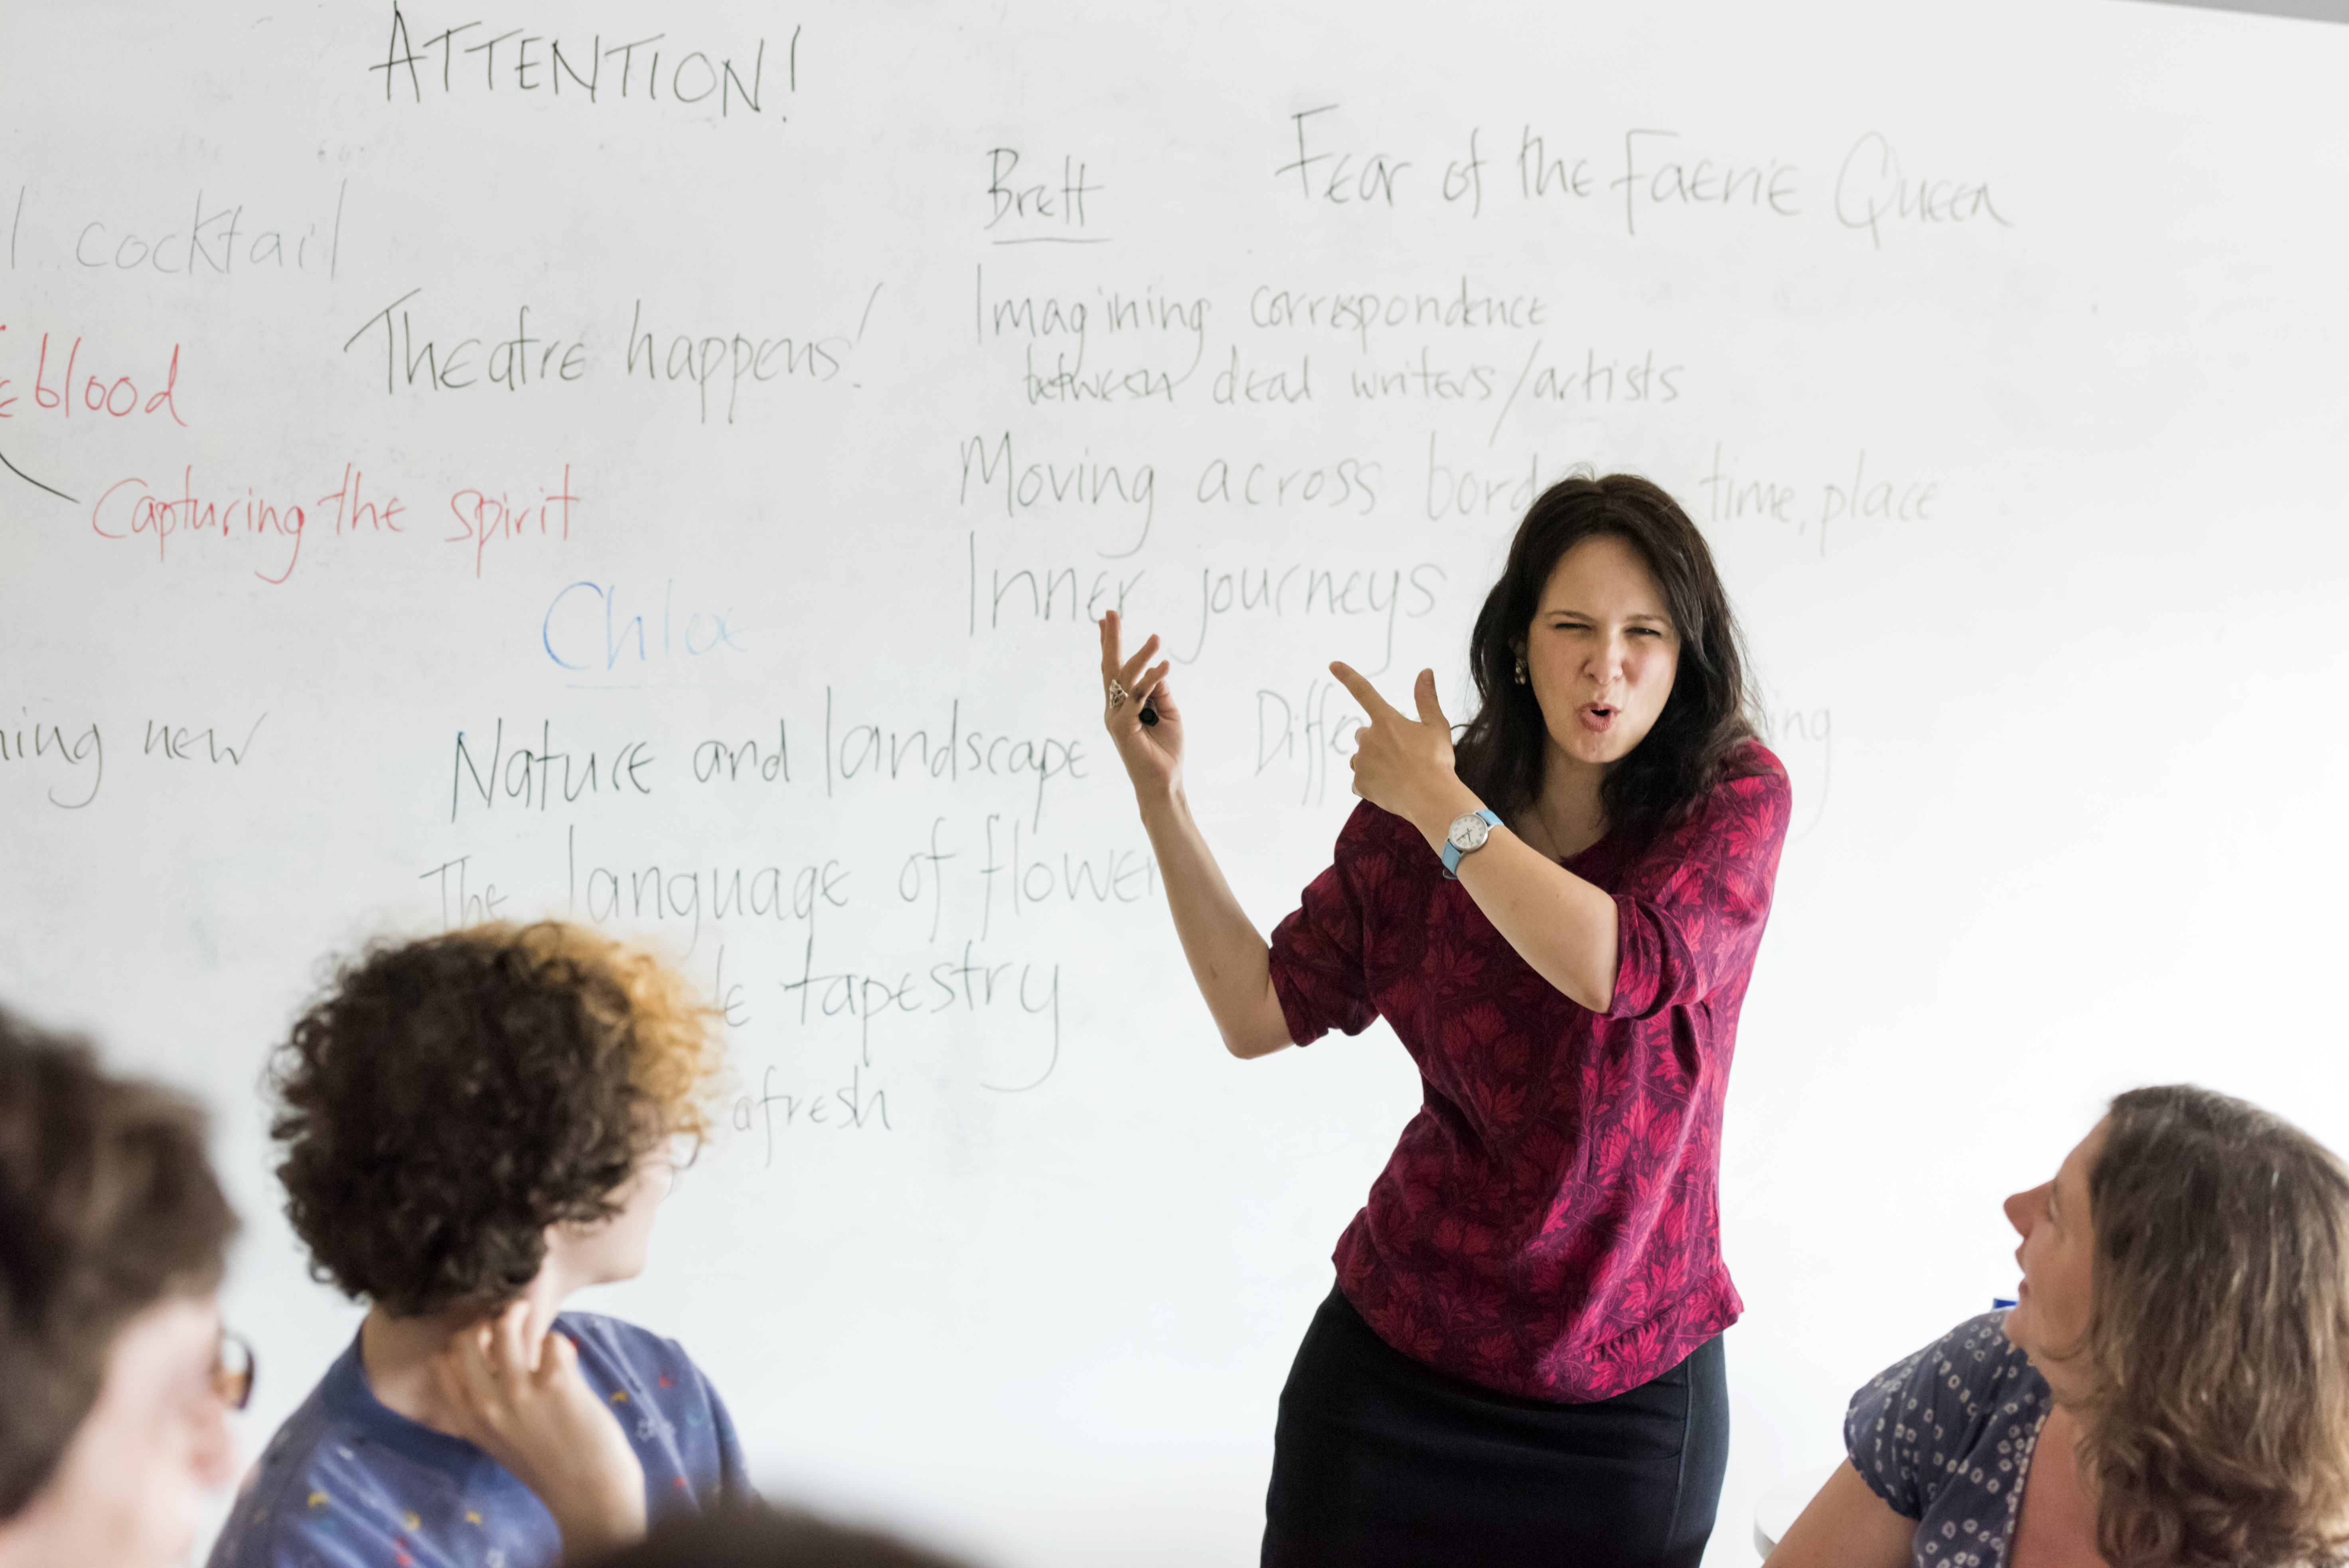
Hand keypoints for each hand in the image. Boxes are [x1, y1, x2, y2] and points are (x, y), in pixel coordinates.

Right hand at [431, 1303, 646, 1559]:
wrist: (588, 1491)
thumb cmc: (548, 1464)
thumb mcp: (500, 1440)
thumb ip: (488, 1405)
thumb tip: (488, 1356)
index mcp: (470, 1422)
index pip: (441, 1366)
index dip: (458, 1343)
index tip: (478, 1338)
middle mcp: (488, 1407)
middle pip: (467, 1340)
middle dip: (484, 1320)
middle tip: (504, 1318)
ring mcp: (520, 1394)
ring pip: (506, 1327)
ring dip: (519, 1313)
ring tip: (529, 1312)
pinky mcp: (557, 1383)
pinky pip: (552, 1340)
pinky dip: (559, 1343)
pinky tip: (565, 1358)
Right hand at [1098, 610, 1181, 799]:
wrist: (1163, 784)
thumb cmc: (1165, 753)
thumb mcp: (1168, 714)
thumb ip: (1159, 692)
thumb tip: (1157, 670)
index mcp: (1122, 705)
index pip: (1114, 671)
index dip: (1108, 645)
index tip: (1105, 620)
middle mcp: (1114, 709)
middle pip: (1110, 668)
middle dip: (1110, 639)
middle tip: (1111, 613)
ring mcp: (1116, 717)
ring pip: (1125, 679)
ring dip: (1141, 656)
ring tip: (1156, 638)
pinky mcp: (1124, 727)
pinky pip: (1138, 697)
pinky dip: (1151, 680)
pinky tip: (1164, 666)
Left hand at [1328, 663, 1471, 832]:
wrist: (1432, 799)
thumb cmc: (1437, 762)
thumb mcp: (1437, 727)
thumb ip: (1427, 699)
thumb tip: (1425, 672)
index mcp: (1387, 721)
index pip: (1364, 692)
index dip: (1348, 676)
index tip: (1332, 664)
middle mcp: (1368, 739)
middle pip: (1363, 734)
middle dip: (1376, 741)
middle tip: (1400, 755)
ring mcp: (1361, 762)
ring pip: (1360, 758)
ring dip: (1372, 762)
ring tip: (1397, 773)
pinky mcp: (1359, 783)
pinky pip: (1360, 780)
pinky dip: (1371, 783)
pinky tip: (1390, 787)